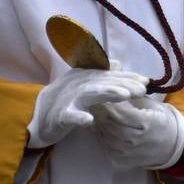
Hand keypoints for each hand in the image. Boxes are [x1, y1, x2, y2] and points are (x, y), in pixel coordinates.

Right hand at [28, 69, 148, 149]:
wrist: (37, 117)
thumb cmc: (66, 100)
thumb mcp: (83, 84)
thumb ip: (101, 75)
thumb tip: (118, 63)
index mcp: (83, 76)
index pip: (109, 74)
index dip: (128, 77)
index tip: (147, 81)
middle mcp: (76, 84)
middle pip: (103, 81)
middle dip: (124, 84)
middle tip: (142, 89)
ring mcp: (67, 99)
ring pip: (90, 94)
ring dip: (108, 93)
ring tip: (125, 95)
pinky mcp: (60, 116)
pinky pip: (69, 116)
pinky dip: (78, 117)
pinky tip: (89, 120)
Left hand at [90, 98, 183, 169]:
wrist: (170, 145)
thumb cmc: (161, 121)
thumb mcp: (153, 105)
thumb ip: (135, 98)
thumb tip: (118, 87)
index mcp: (145, 123)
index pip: (118, 113)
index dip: (106, 105)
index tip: (99, 96)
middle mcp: (134, 139)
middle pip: (108, 124)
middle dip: (98, 113)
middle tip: (92, 104)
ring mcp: (127, 151)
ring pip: (103, 135)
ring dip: (97, 124)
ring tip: (94, 115)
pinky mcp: (121, 160)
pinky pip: (104, 146)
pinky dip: (100, 136)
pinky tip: (100, 128)